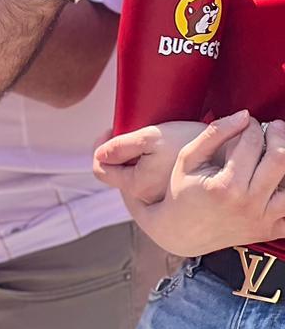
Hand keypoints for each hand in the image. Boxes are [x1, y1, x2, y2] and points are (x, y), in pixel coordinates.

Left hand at [94, 117, 233, 203]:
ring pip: (136, 174)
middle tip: (133, 131)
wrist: (231, 153)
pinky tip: (165, 149)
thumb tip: (97, 156)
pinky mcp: (176, 192)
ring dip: (136, 157)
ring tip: (152, 140)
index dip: (100, 147)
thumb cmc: (191, 143)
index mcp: (136, 186)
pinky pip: (153, 177)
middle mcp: (147, 199)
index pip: (100, 169)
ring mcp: (161, 198)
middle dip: (120, 151)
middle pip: (119, 172)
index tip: (111, 129)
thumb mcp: (151, 138)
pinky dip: (152, 163)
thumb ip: (120, 147)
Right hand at [106, 112, 284, 255]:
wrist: (181, 232)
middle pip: (281, 158)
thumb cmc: (182, 191)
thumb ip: (215, 133)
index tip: (248, 124)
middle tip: (273, 128)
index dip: (253, 126)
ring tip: (277, 151)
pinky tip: (277, 178)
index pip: (252, 142)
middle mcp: (248, 204)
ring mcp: (262, 220)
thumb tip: (245, 115)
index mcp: (226, 186)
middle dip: (278, 135)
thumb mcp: (188, 159)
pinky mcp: (270, 230)